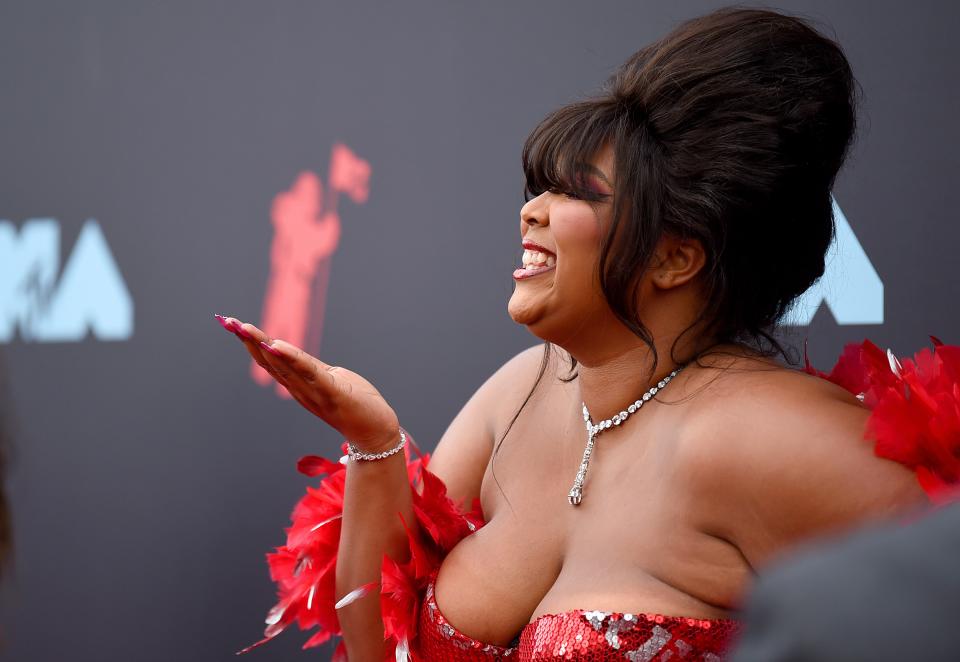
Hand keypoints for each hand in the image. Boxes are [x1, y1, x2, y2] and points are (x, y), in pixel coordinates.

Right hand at [215, 314, 399, 451]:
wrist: (378, 432)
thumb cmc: (357, 404)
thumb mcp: (331, 380)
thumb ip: (313, 370)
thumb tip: (298, 356)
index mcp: (300, 385)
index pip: (271, 361)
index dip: (252, 343)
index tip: (233, 324)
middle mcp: (301, 390)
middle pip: (270, 363)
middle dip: (250, 341)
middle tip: (229, 322)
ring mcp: (315, 393)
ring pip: (285, 367)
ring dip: (264, 347)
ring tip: (247, 330)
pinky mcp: (334, 393)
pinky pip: (311, 374)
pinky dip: (294, 360)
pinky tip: (278, 347)